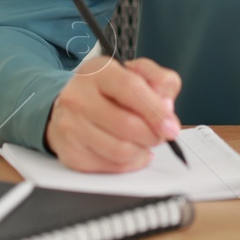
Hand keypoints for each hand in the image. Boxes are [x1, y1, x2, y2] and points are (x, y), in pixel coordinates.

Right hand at [43, 56, 181, 171]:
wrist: (68, 105)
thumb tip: (166, 106)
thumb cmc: (106, 89)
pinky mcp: (71, 153)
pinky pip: (111, 167)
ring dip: (142, 150)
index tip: (171, 126)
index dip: (155, 110)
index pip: (130, 89)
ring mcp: (71, 126)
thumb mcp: (135, 72)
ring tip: (145, 142)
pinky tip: (131, 151)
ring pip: (120, 151)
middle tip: (160, 134)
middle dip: (153, 135)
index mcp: (98, 72)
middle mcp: (78, 97)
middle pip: (126, 124)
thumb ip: (159, 80)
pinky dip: (130, 163)